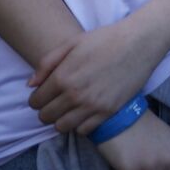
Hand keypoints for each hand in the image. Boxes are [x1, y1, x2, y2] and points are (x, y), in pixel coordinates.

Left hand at [28, 20, 164, 133]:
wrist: (139, 43)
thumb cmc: (105, 39)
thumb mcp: (72, 43)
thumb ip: (47, 63)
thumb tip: (31, 84)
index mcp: (63, 77)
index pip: (35, 101)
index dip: (36, 99)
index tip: (44, 95)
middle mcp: (75, 95)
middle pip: (46, 117)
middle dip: (46, 111)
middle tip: (55, 103)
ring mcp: (92, 106)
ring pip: (62, 127)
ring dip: (61, 120)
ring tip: (68, 110)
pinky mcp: (108, 112)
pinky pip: (84, 130)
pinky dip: (80, 124)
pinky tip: (84, 113)